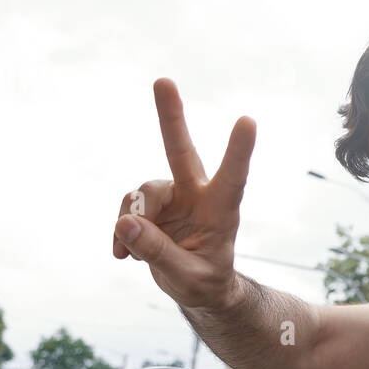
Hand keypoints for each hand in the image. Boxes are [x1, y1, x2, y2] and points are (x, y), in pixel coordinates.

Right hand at [113, 78, 254, 311]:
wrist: (198, 287)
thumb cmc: (205, 282)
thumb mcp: (186, 278)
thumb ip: (157, 253)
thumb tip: (126, 223)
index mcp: (222, 211)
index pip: (233, 178)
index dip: (238, 151)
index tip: (248, 120)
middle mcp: (197, 195)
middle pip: (181, 151)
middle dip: (171, 117)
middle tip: (163, 80)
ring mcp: (174, 197)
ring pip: (142, 194)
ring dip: (130, 221)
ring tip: (128, 253)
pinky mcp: (152, 206)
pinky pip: (127, 210)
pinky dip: (120, 231)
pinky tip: (121, 255)